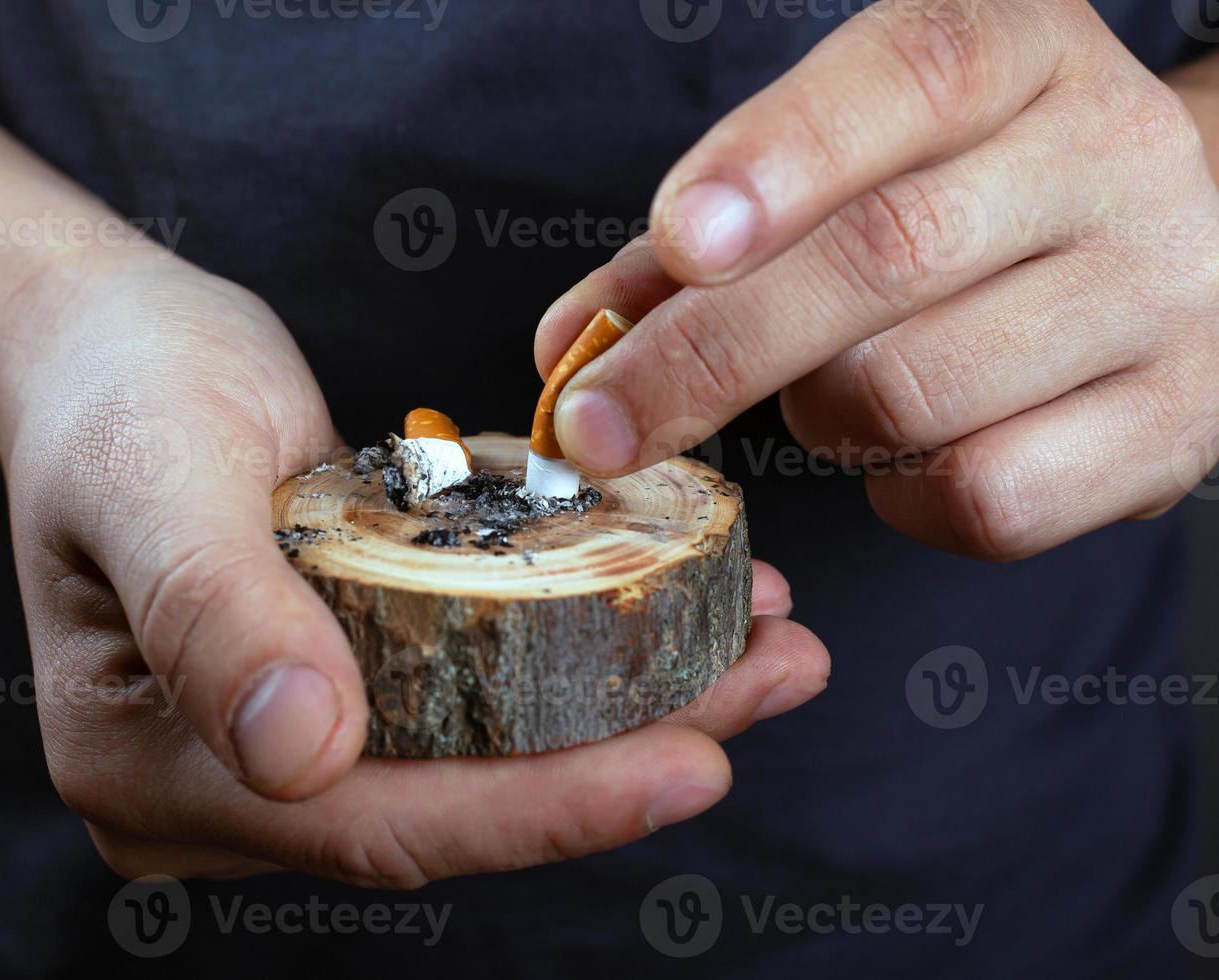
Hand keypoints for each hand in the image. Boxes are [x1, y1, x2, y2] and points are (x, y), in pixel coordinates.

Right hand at [0, 255, 829, 885]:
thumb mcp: (150, 471)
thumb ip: (209, 609)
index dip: (537, 810)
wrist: (100, 348)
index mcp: (152, 767)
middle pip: (454, 806)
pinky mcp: (336, 693)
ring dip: (630, 709)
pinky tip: (674, 607)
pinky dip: (576, 660)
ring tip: (764, 643)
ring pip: (482, 761)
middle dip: (623, 760)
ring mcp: (281, 748)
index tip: (691, 765)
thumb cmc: (113, 392)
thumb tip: (301, 753)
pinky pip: (473, 703)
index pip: (374, 821)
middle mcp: (221, 790)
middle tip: (776, 677)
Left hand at [538, 0, 1218, 560]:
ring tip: (829, 390)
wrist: (1177, 246)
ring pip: (916, 391)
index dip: (781, 157)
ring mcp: (1160, 295)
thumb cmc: (958, 203)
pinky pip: (984, 498)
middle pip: (889, 254)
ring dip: (816, 417)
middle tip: (596, 426)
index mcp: (1020, 51)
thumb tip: (570, 349)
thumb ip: (699, 246)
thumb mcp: (846, 168)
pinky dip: (900, 498)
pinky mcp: (1175, 427)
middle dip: (711, 352)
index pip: (911, 74)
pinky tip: (908, 453)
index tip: (676, 242)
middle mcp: (1107, 156)